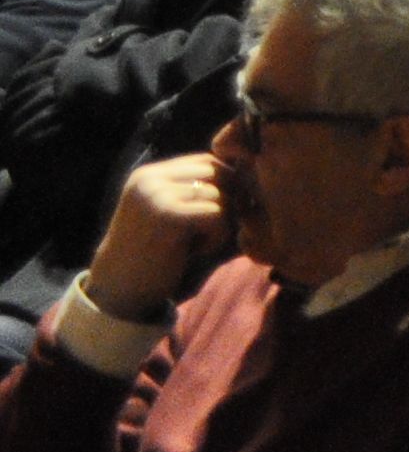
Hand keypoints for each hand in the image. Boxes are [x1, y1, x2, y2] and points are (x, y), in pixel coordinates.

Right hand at [84, 157, 236, 324]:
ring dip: (221, 223)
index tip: (219, 213)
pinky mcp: (167, 216)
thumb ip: (193, 189)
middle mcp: (150, 179)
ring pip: (220, 194)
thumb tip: (247, 171)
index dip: (225, 185)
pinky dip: (217, 236)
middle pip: (217, 172)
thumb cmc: (153, 254)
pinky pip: (216, 214)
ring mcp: (156, 195)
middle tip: (212, 231)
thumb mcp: (168, 211)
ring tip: (199, 243)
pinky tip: (197, 251)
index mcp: (149, 175)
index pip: (207, 161)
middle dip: (227, 201)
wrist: (119, 290)